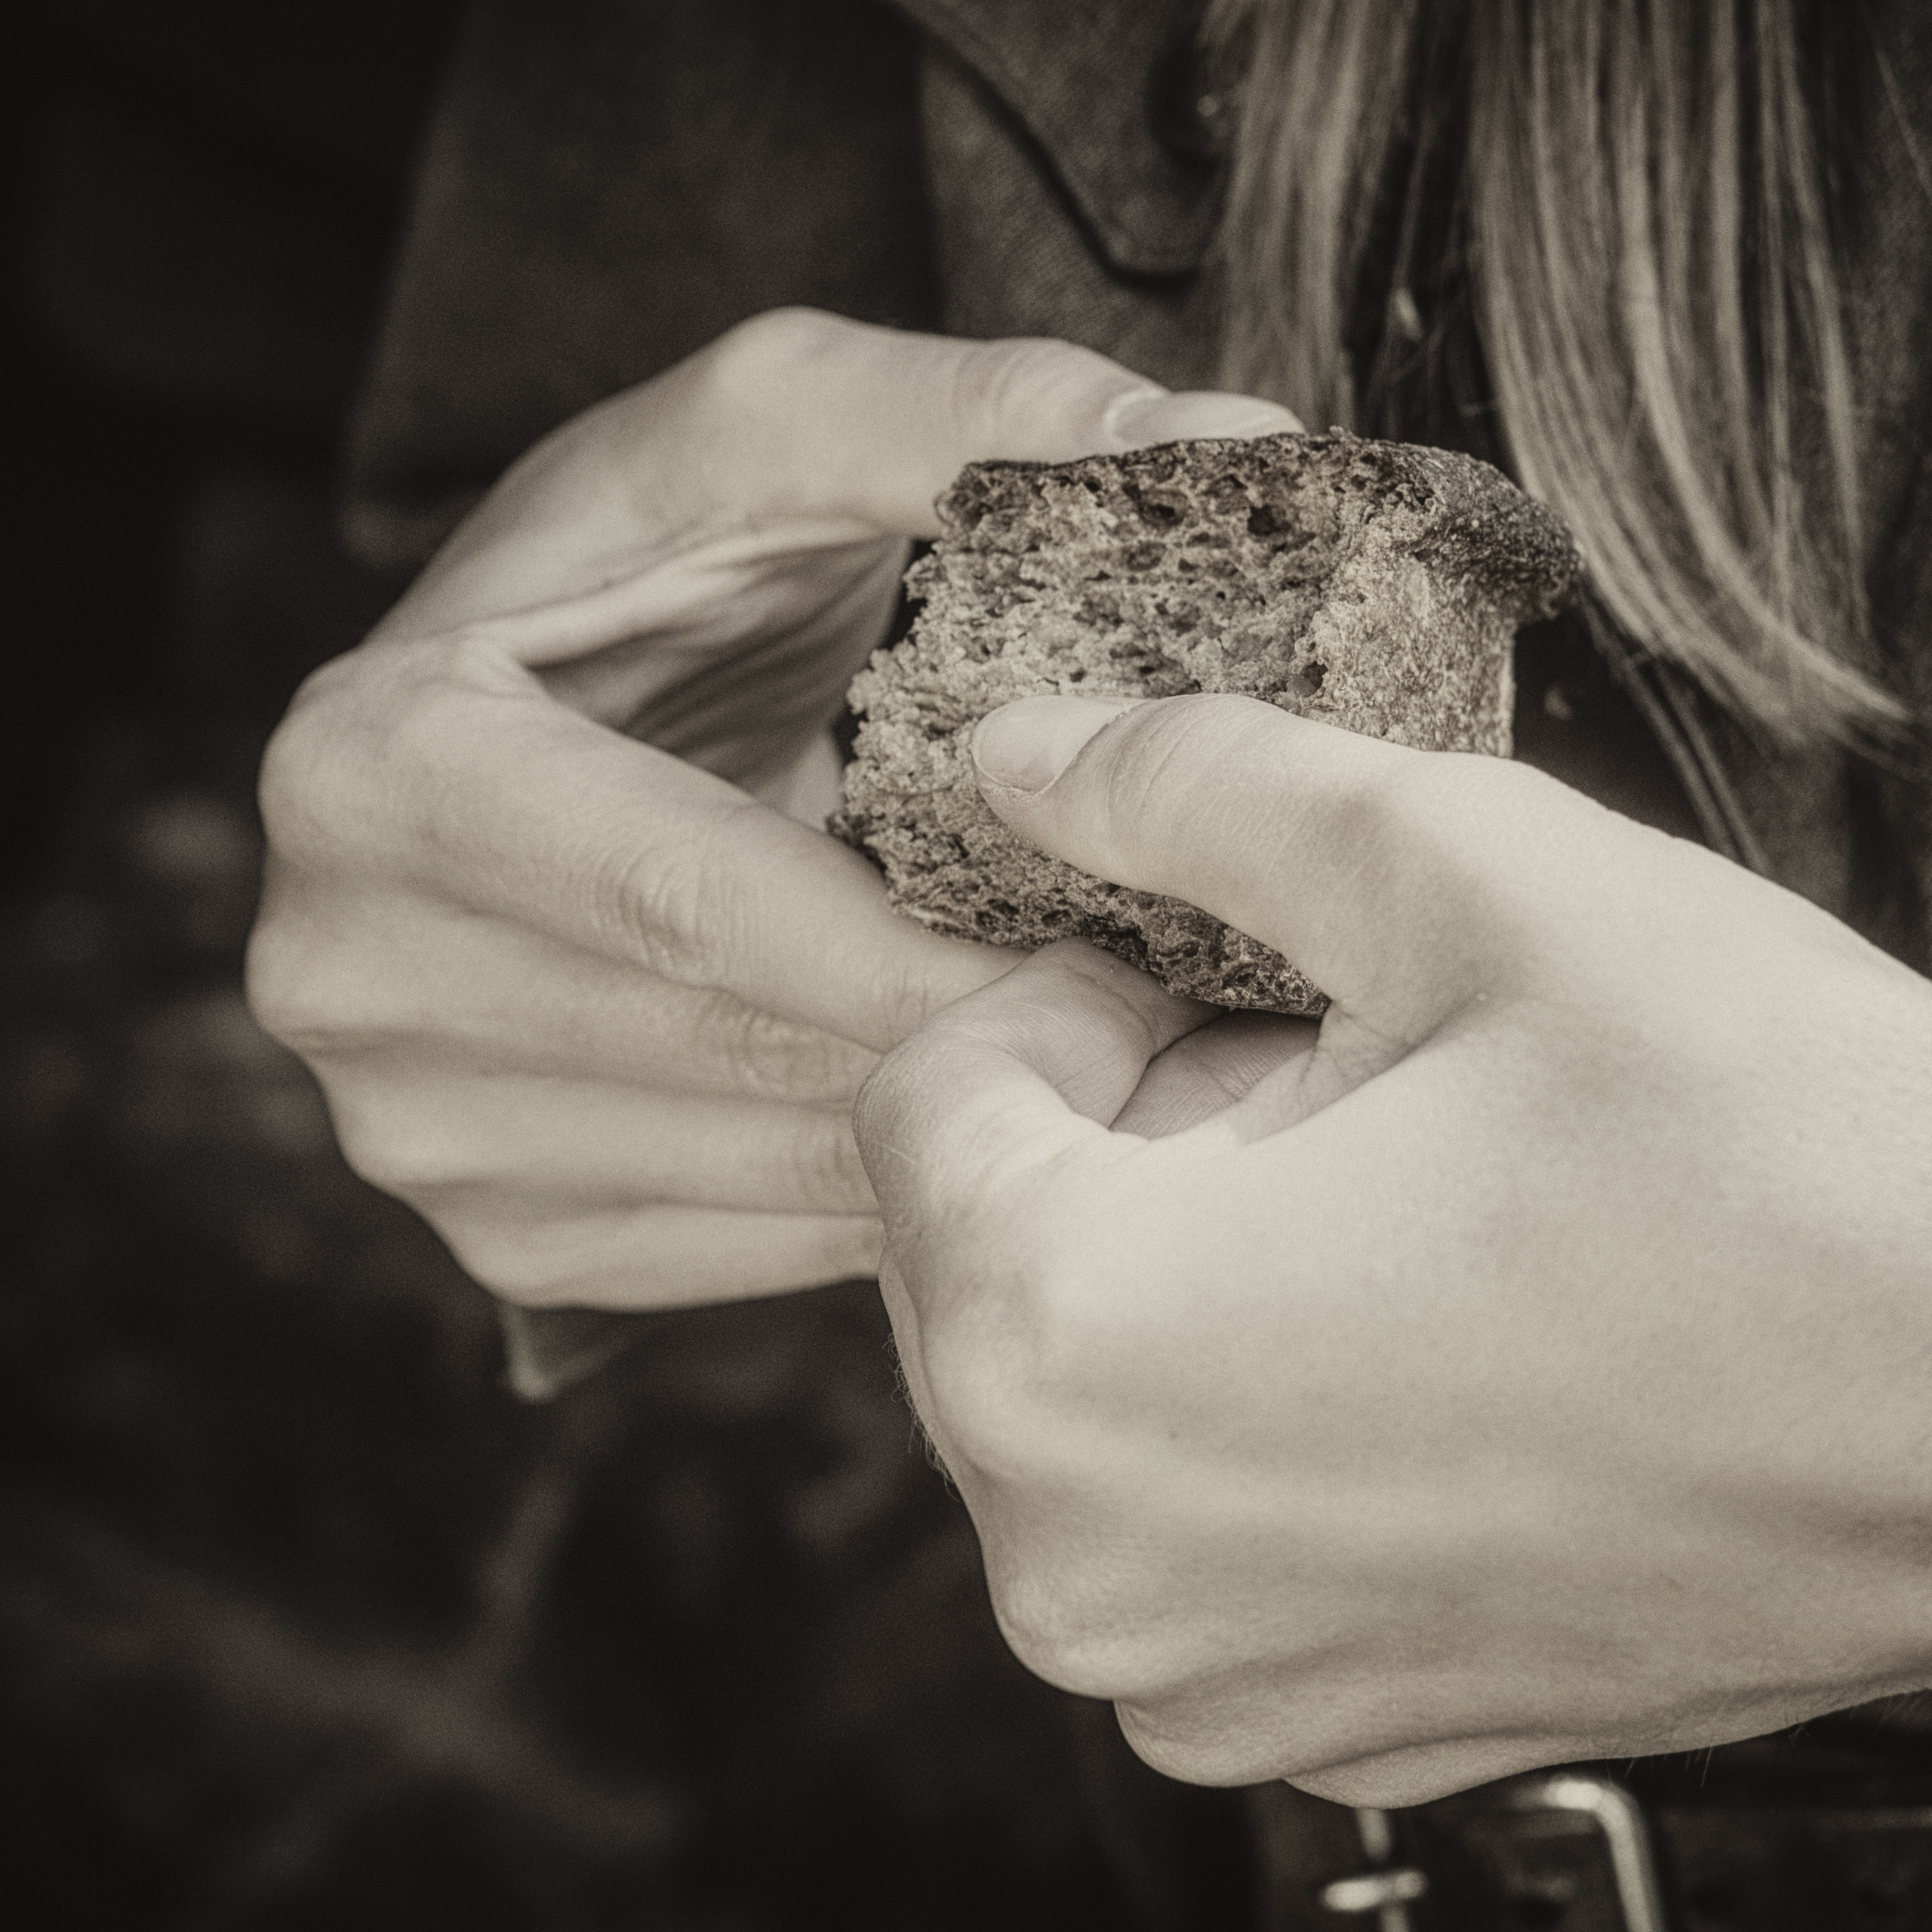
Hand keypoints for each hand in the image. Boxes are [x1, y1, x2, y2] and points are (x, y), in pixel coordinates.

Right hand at [246, 309, 1299, 1307]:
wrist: (551, 714)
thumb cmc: (665, 562)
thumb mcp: (777, 431)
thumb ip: (973, 418)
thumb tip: (1225, 446)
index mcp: (378, 767)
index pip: (692, 898)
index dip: (928, 933)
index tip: (1141, 945)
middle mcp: (351, 968)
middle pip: (736, 1051)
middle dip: (978, 1039)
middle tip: (1179, 1016)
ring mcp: (413, 1127)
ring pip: (762, 1175)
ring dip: (961, 1132)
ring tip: (1111, 1061)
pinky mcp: (499, 1228)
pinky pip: (754, 1250)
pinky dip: (895, 1196)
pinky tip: (972, 1111)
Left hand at [855, 691, 1931, 1802]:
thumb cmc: (1775, 1147)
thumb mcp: (1461, 873)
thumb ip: (1187, 786)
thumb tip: (1016, 753)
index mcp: (1059, 1344)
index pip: (918, 1092)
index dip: (1074, 1001)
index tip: (1229, 991)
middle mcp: (1078, 1560)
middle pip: (976, 1245)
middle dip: (1117, 1138)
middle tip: (1336, 1094)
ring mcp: (1193, 1671)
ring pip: (1071, 1377)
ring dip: (1184, 1265)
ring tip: (1395, 1217)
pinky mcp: (1308, 1722)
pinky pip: (1178, 1509)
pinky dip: (1246, 1406)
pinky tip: (1423, 1348)